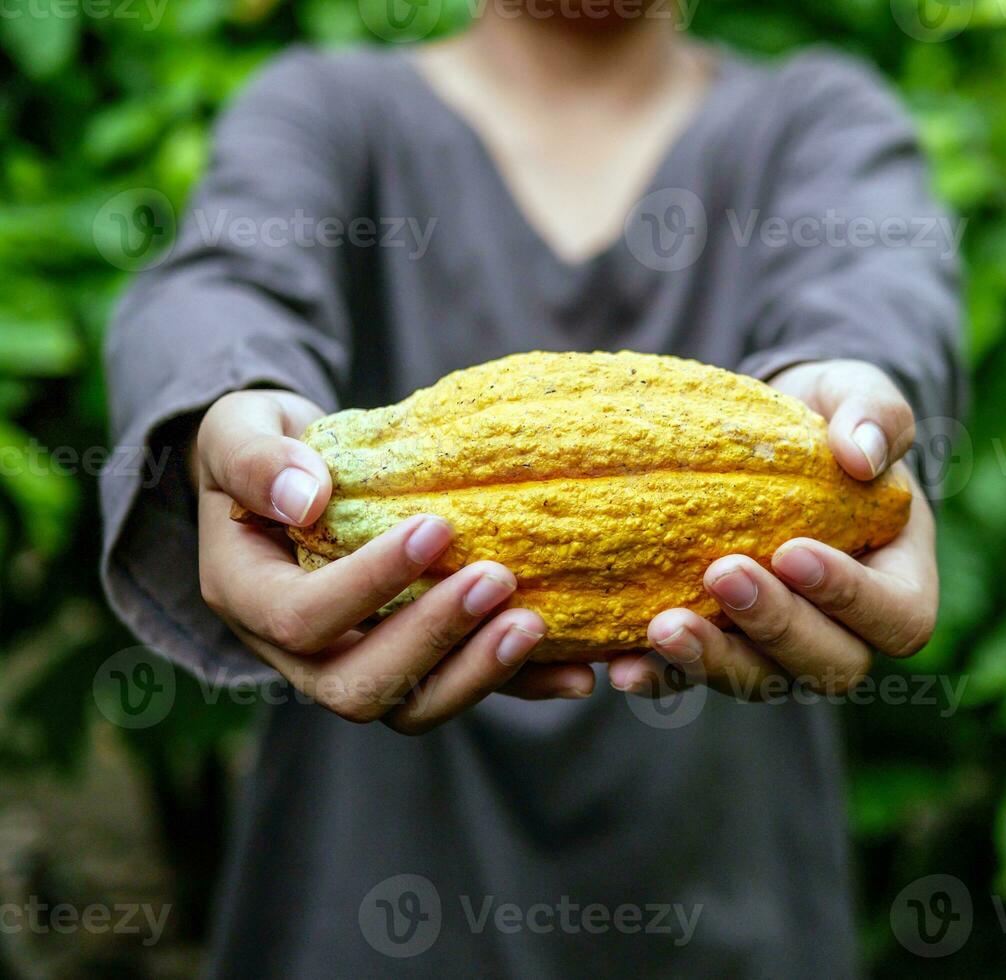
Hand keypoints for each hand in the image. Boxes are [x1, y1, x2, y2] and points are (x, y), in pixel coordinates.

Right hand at [193, 390, 593, 731]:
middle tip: (497, 578)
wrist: (294, 479)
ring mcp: (357, 663)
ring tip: (537, 624)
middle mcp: (298, 653)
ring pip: (414, 705)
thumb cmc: (261, 448)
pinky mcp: (413, 662)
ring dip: (479, 672)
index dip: (368, 583)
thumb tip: (307, 498)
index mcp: (246, 597)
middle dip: (433, 637)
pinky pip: (463, 688)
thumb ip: (256, 460)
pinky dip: (521, 686)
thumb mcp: (238, 432)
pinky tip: (578, 672)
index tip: (435, 527)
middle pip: (359, 685)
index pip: (302, 617)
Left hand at [607, 360, 937, 698]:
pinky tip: (620, 666)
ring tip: (661, 628)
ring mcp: (782, 649)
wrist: (768, 434)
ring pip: (759, 680)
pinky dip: (661, 677)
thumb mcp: (859, 395)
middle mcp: (847, 631)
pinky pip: (695, 678)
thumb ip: (874, 416)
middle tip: (722, 574)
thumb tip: (861, 454)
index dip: (851, 598)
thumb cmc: (829, 415)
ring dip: (712, 661)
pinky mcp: (724, 647)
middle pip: (830, 666)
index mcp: (901, 582)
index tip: (792, 550)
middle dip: (775, 627)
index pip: (898, 617)